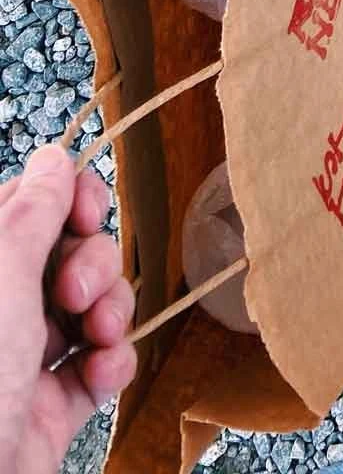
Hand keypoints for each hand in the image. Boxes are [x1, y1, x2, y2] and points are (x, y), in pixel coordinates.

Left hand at [0, 145, 136, 473]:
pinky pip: (102, 362)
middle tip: (78, 294)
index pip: (29, 206)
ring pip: (94, 304)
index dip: (67, 201)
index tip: (86, 211)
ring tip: (99, 338)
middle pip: (72, 252)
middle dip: (94, 266)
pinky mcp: (53, 404)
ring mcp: (25, 358)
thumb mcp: (1, 276)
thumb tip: (52, 157)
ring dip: (111, 313)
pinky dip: (112, 362)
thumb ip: (33, 212)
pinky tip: (101, 372)